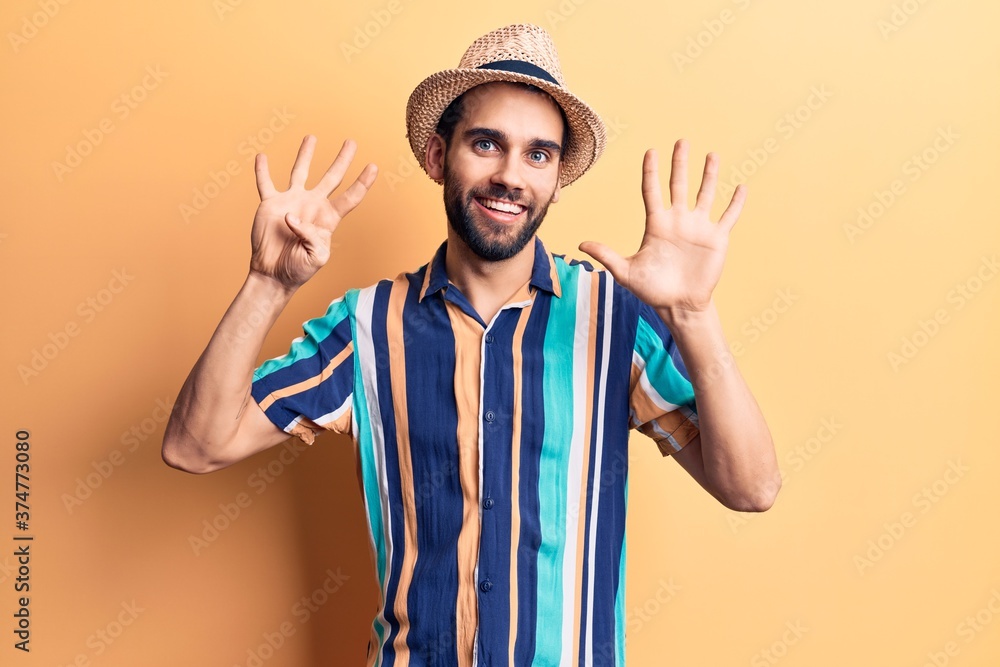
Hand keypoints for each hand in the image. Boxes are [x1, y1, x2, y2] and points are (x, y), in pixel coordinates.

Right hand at [249, 135, 376, 288]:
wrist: (274, 274)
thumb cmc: (299, 269)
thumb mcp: (316, 257)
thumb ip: (311, 236)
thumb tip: (293, 216)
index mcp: (328, 218)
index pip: (350, 197)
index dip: (362, 182)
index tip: (373, 166)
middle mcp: (313, 205)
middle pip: (332, 177)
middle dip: (342, 159)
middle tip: (351, 142)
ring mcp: (292, 202)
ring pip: (300, 172)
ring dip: (306, 155)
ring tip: (312, 137)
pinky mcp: (271, 204)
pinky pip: (266, 183)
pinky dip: (262, 170)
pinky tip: (262, 156)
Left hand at [579, 139, 744, 312]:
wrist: (679, 306)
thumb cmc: (652, 290)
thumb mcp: (626, 272)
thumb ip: (606, 255)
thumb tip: (580, 244)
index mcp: (657, 225)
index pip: (652, 191)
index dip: (651, 171)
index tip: (651, 151)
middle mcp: (678, 221)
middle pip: (678, 185)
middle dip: (680, 163)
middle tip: (682, 141)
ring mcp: (698, 228)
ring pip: (705, 194)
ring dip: (709, 175)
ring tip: (711, 155)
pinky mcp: (717, 238)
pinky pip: (729, 216)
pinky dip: (736, 202)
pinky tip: (741, 187)